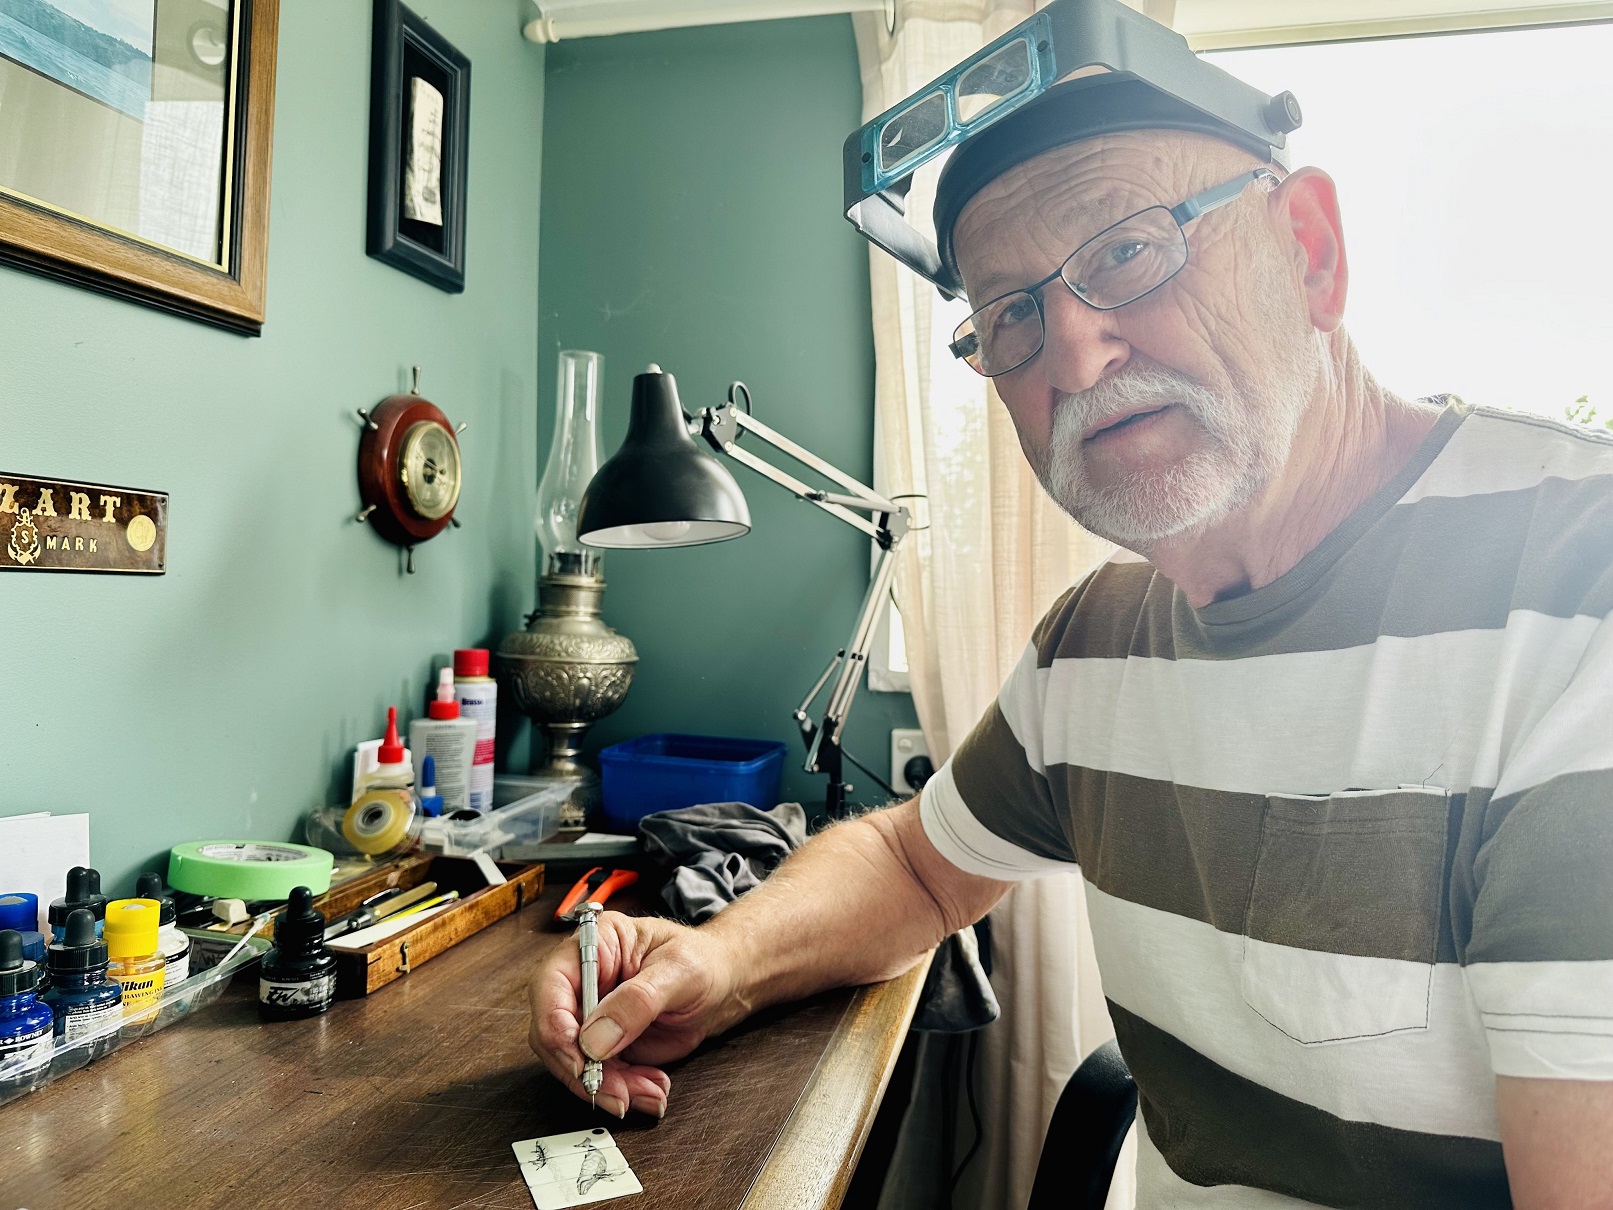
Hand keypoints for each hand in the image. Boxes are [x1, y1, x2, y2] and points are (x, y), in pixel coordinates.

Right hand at [527, 911, 739, 1118]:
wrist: (721, 983)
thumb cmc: (702, 961)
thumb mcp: (679, 971)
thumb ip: (638, 1001)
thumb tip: (594, 1040)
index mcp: (594, 945)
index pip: (551, 986)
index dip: (557, 1027)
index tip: (582, 1061)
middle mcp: (583, 979)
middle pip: (553, 1031)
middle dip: (583, 1069)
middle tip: (618, 1093)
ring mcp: (591, 1014)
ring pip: (573, 1061)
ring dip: (607, 1086)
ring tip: (648, 1092)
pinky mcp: (604, 1044)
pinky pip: (598, 1076)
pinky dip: (623, 1090)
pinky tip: (652, 1088)